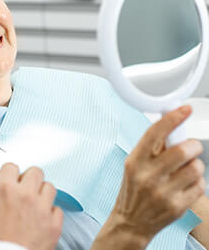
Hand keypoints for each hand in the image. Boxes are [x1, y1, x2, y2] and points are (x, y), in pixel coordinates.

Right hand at [0, 163, 62, 249]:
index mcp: (3, 188)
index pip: (12, 166)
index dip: (9, 174)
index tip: (8, 182)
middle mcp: (25, 194)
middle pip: (35, 172)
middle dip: (29, 179)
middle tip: (23, 190)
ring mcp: (41, 209)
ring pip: (49, 188)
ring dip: (41, 193)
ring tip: (33, 203)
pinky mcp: (53, 225)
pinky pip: (57, 209)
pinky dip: (51, 213)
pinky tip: (41, 219)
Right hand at [106, 106, 204, 247]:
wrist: (130, 222)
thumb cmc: (133, 189)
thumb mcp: (134, 165)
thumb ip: (152, 147)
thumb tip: (170, 123)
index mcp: (135, 161)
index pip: (154, 133)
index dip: (172, 118)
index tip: (185, 109)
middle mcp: (148, 176)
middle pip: (182, 150)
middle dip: (193, 145)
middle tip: (191, 147)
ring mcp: (163, 192)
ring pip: (195, 168)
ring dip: (196, 165)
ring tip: (186, 169)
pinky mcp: (177, 206)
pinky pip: (200, 186)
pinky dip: (197, 183)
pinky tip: (185, 185)